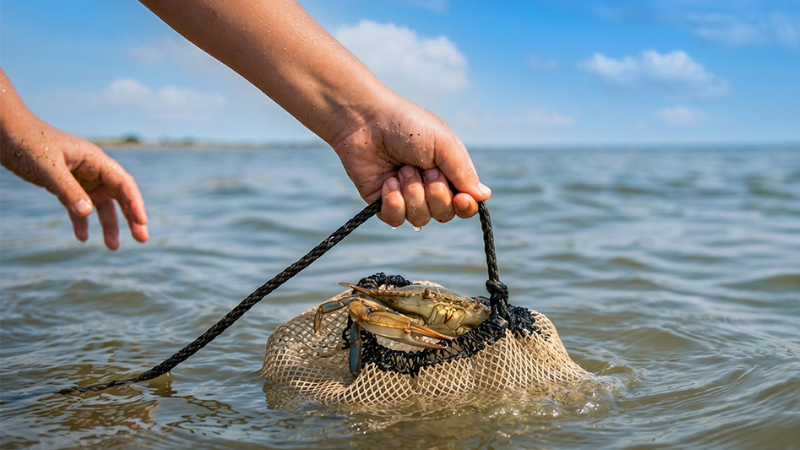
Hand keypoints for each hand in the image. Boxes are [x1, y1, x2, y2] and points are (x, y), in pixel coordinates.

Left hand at [1, 112, 147, 249]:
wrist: (5, 130)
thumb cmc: (26, 141)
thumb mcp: (47, 166)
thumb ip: (67, 189)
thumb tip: (88, 212)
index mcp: (94, 159)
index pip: (122, 183)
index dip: (134, 203)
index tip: (141, 222)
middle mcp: (92, 169)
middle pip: (119, 195)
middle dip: (131, 217)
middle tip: (142, 239)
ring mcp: (79, 178)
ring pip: (100, 204)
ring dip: (108, 224)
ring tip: (113, 247)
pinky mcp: (64, 185)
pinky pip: (79, 206)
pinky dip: (81, 222)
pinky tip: (82, 237)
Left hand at [332, 96, 490, 226]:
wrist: (364, 121)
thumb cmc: (407, 125)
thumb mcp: (443, 142)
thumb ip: (463, 171)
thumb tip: (484, 196)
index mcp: (448, 171)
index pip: (464, 203)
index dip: (464, 206)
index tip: (460, 198)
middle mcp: (429, 187)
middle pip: (444, 214)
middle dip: (435, 194)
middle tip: (423, 169)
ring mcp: (406, 196)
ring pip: (420, 219)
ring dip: (413, 194)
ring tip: (401, 169)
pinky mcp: (382, 202)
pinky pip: (395, 220)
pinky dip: (394, 203)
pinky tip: (388, 183)